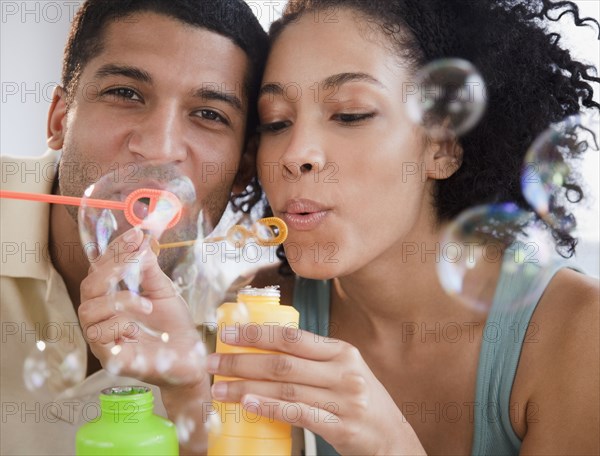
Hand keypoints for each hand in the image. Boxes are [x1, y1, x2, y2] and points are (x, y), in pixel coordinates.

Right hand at [79, 227, 207, 388]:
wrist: (192, 360)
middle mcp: (102, 317)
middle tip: (136, 259)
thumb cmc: (174, 328)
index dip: (115, 250)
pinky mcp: (110, 359)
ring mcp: (103, 339)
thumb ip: (149, 270)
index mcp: (112, 299)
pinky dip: (117, 324)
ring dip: (118, 299)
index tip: (136, 234)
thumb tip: (141, 242)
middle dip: (111, 268)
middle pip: (88, 286)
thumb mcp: (164, 292)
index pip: (102, 270)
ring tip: (147, 305)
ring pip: (88, 310)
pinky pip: (97, 336)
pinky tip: (137, 326)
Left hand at [206, 325, 425, 454]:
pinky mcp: (340, 426)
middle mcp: (343, 371)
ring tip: (220, 388)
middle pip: (283, 362)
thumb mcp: (343, 371)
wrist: (392, 437)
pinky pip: (298, 413)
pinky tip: (249, 404)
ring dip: (247, 387)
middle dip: (242, 360)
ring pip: (285, 388)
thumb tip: (264, 350)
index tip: (228, 333)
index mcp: (341, 351)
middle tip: (213, 361)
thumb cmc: (360, 401)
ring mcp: (343, 399)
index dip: (257, 333)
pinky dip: (270, 407)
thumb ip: (312, 360)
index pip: (293, 337)